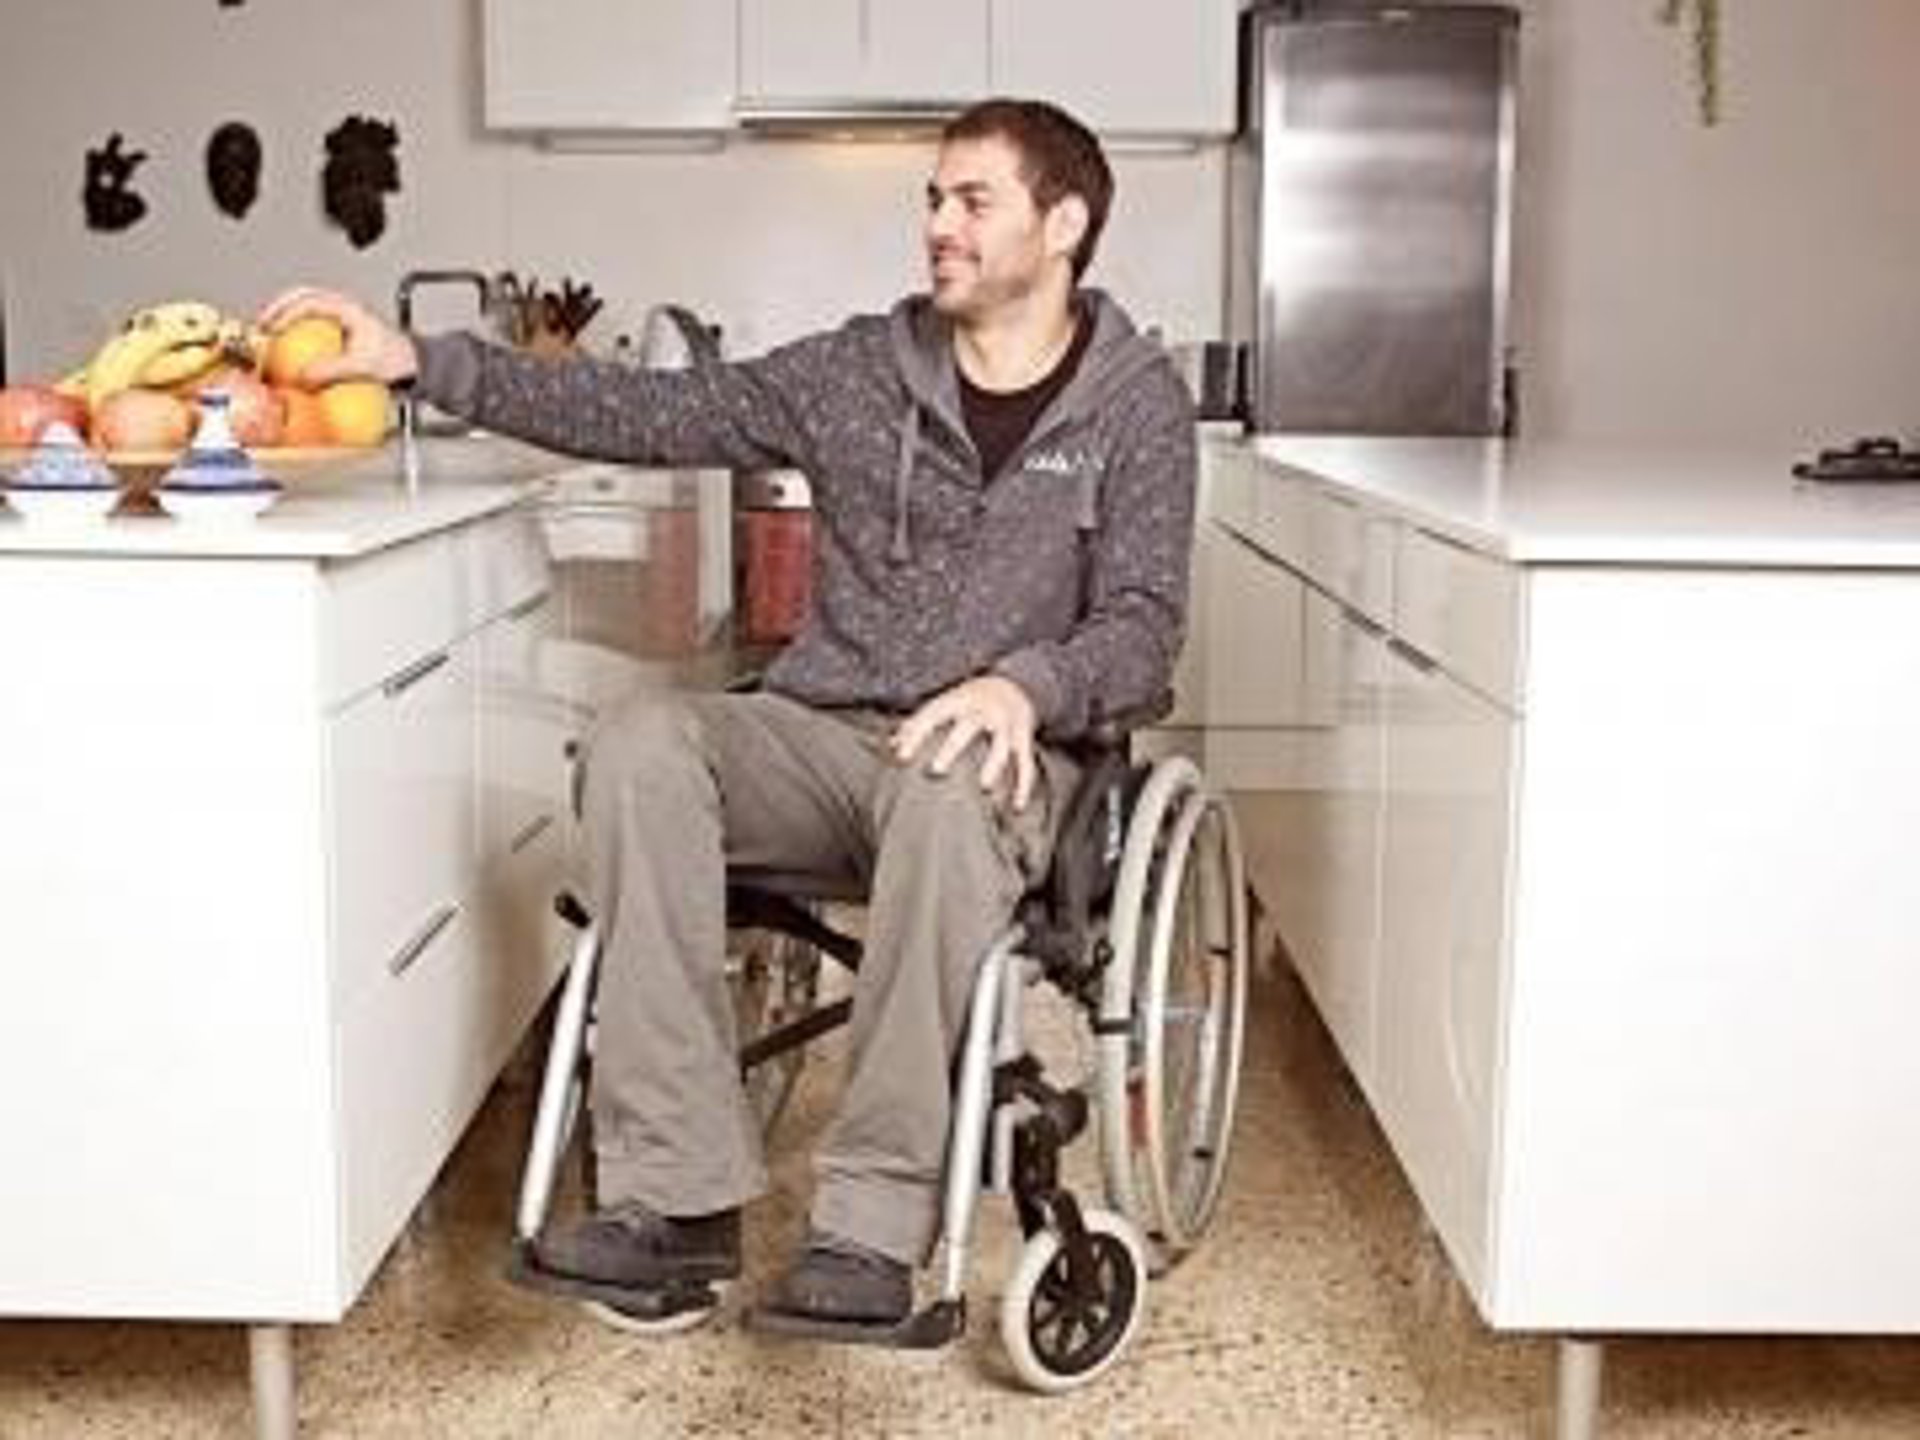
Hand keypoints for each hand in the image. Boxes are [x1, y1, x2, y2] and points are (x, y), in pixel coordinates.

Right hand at [255, 286, 418, 386]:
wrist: (417, 365)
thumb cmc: (398, 360)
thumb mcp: (363, 365)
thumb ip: (333, 370)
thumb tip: (304, 376)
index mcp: (348, 308)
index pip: (308, 301)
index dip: (284, 313)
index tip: (270, 328)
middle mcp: (344, 306)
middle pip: (301, 296)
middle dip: (277, 308)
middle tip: (261, 326)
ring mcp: (342, 315)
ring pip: (305, 305)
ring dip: (285, 315)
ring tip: (269, 332)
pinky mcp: (342, 327)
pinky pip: (313, 321)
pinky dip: (297, 328)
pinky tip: (289, 346)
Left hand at [892, 675, 1039, 810]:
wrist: (1012, 684)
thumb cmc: (968, 700)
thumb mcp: (944, 703)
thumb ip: (918, 724)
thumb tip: (891, 745)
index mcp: (957, 701)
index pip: (933, 715)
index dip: (916, 734)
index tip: (901, 756)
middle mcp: (982, 711)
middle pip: (968, 727)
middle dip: (953, 748)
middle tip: (936, 771)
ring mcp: (1006, 724)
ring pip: (1002, 745)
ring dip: (993, 765)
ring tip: (984, 787)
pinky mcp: (1023, 739)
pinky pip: (1025, 763)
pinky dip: (1023, 786)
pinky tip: (1016, 807)